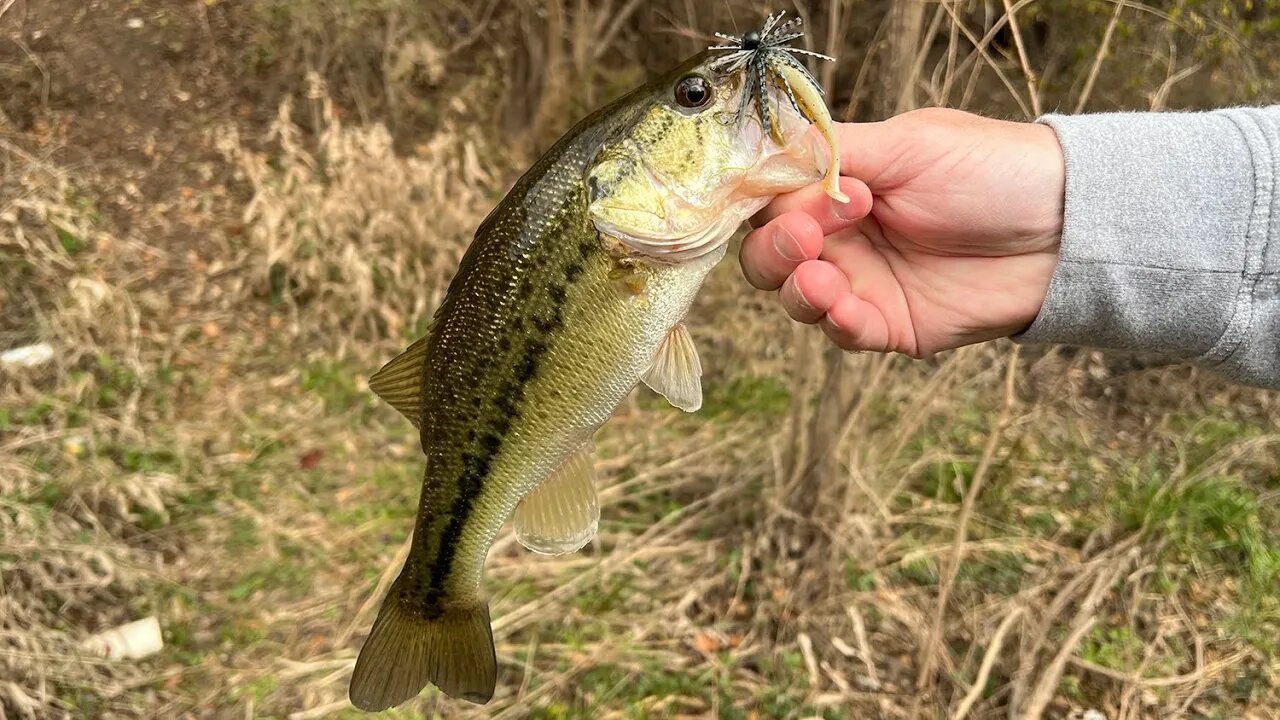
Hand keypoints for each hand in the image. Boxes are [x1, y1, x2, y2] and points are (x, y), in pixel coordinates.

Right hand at [740, 107, 1064, 356]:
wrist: (1063, 226)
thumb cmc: (993, 171)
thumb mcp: (909, 145)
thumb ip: (835, 150)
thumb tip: (767, 149)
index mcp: (839, 186)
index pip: (772, 198)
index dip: (769, 201)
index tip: (793, 196)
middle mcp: (843, 235)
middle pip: (768, 253)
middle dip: (775, 248)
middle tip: (809, 237)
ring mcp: (863, 282)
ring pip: (794, 296)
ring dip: (795, 287)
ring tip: (820, 277)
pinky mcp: (890, 325)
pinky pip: (842, 332)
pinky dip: (834, 321)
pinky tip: (844, 305)